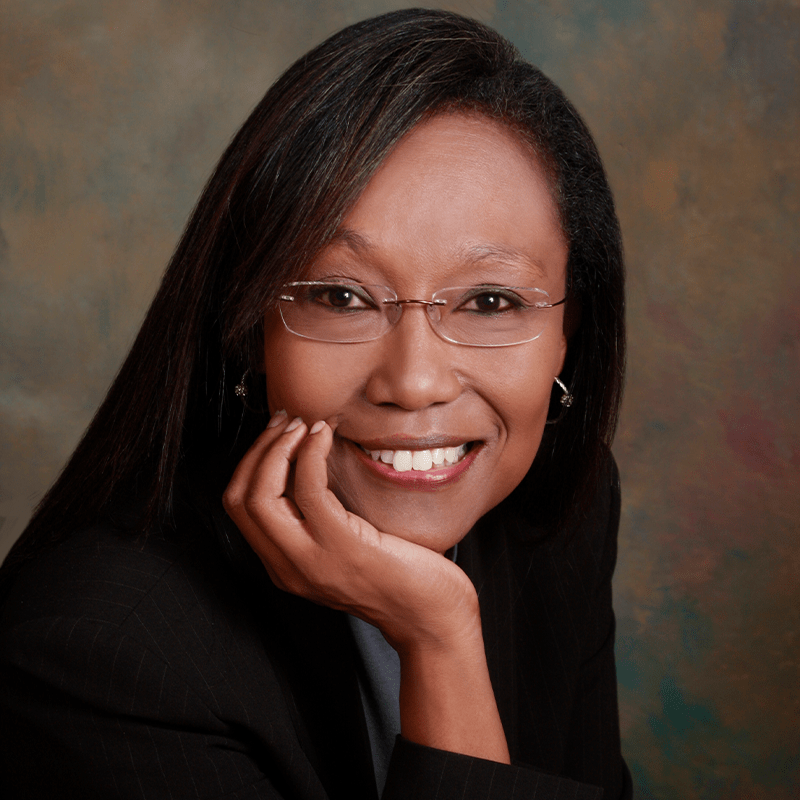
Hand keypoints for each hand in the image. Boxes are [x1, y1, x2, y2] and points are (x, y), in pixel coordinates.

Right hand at [223, 410, 509, 762]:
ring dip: (279, 448)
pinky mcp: (343, 547)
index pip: (239, 508)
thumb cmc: (399, 576)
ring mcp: (312, 560)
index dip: (250, 463)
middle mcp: (289, 566)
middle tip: (285, 422)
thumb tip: (308, 466)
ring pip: (262, 495)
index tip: (276, 435)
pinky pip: (309, 490)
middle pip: (240, 499)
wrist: (430, 616)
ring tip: (302, 425)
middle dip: (258, 450)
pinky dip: (310, 454)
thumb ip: (319, 521)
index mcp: (285, 565)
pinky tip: (325, 436)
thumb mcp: (344, 548)